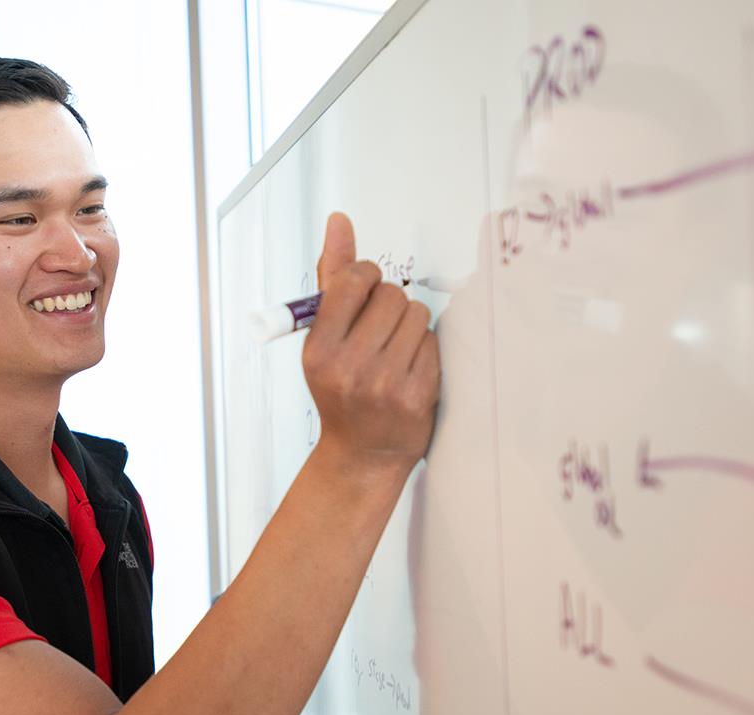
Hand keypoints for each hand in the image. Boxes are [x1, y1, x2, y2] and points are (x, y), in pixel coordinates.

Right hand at [302, 212, 439, 477]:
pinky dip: (425, 349)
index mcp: (320, 350)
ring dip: (409, 325)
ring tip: (394, 349)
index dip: (365, 277)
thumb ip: (333, 277)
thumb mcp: (323, 338)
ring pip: (416, 314)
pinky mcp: (418, 397)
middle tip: (379, 330)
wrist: (361, 453)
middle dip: (389, 304)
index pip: (351, 281)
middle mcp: (350, 368)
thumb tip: (339, 222)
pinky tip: (409, 368)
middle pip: (390, 295)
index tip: (365, 289)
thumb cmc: (341, 389)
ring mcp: (386, 384)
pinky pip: (433, 343)